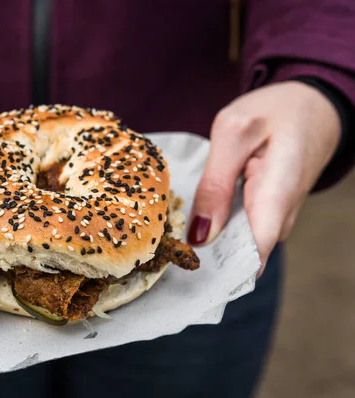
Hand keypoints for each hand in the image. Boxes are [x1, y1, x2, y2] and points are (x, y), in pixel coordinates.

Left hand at [188, 81, 340, 275]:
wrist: (315, 104)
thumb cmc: (275, 111)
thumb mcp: (233, 133)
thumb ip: (215, 184)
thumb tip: (200, 237)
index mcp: (278, 194)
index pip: (254, 253)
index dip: (219, 269)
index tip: (185, 274)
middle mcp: (283, 216)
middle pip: (243, 254)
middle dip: (207, 256)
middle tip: (167, 250)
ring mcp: (279, 217)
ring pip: (241, 244)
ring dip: (211, 242)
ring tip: (176, 235)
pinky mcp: (271, 213)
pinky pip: (243, 231)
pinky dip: (220, 228)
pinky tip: (197, 221)